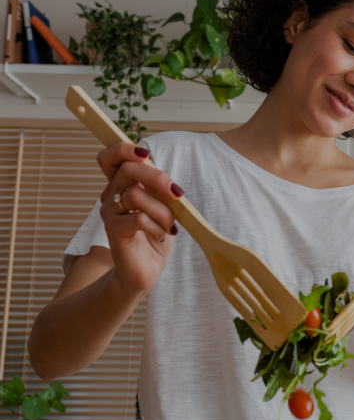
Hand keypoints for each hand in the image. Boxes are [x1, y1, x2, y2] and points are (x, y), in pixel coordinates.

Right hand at [97, 144, 183, 294]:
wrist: (145, 270)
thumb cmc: (155, 236)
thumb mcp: (162, 207)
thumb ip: (159, 190)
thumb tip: (167, 179)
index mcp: (122, 185)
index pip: (111, 157)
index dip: (125, 149)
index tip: (146, 155)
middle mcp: (111, 195)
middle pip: (128, 169)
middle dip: (158, 178)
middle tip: (177, 195)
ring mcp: (110, 212)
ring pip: (136, 194)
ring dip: (162, 211)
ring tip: (169, 226)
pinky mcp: (113, 230)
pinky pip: (139, 218)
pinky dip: (157, 227)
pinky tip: (160, 236)